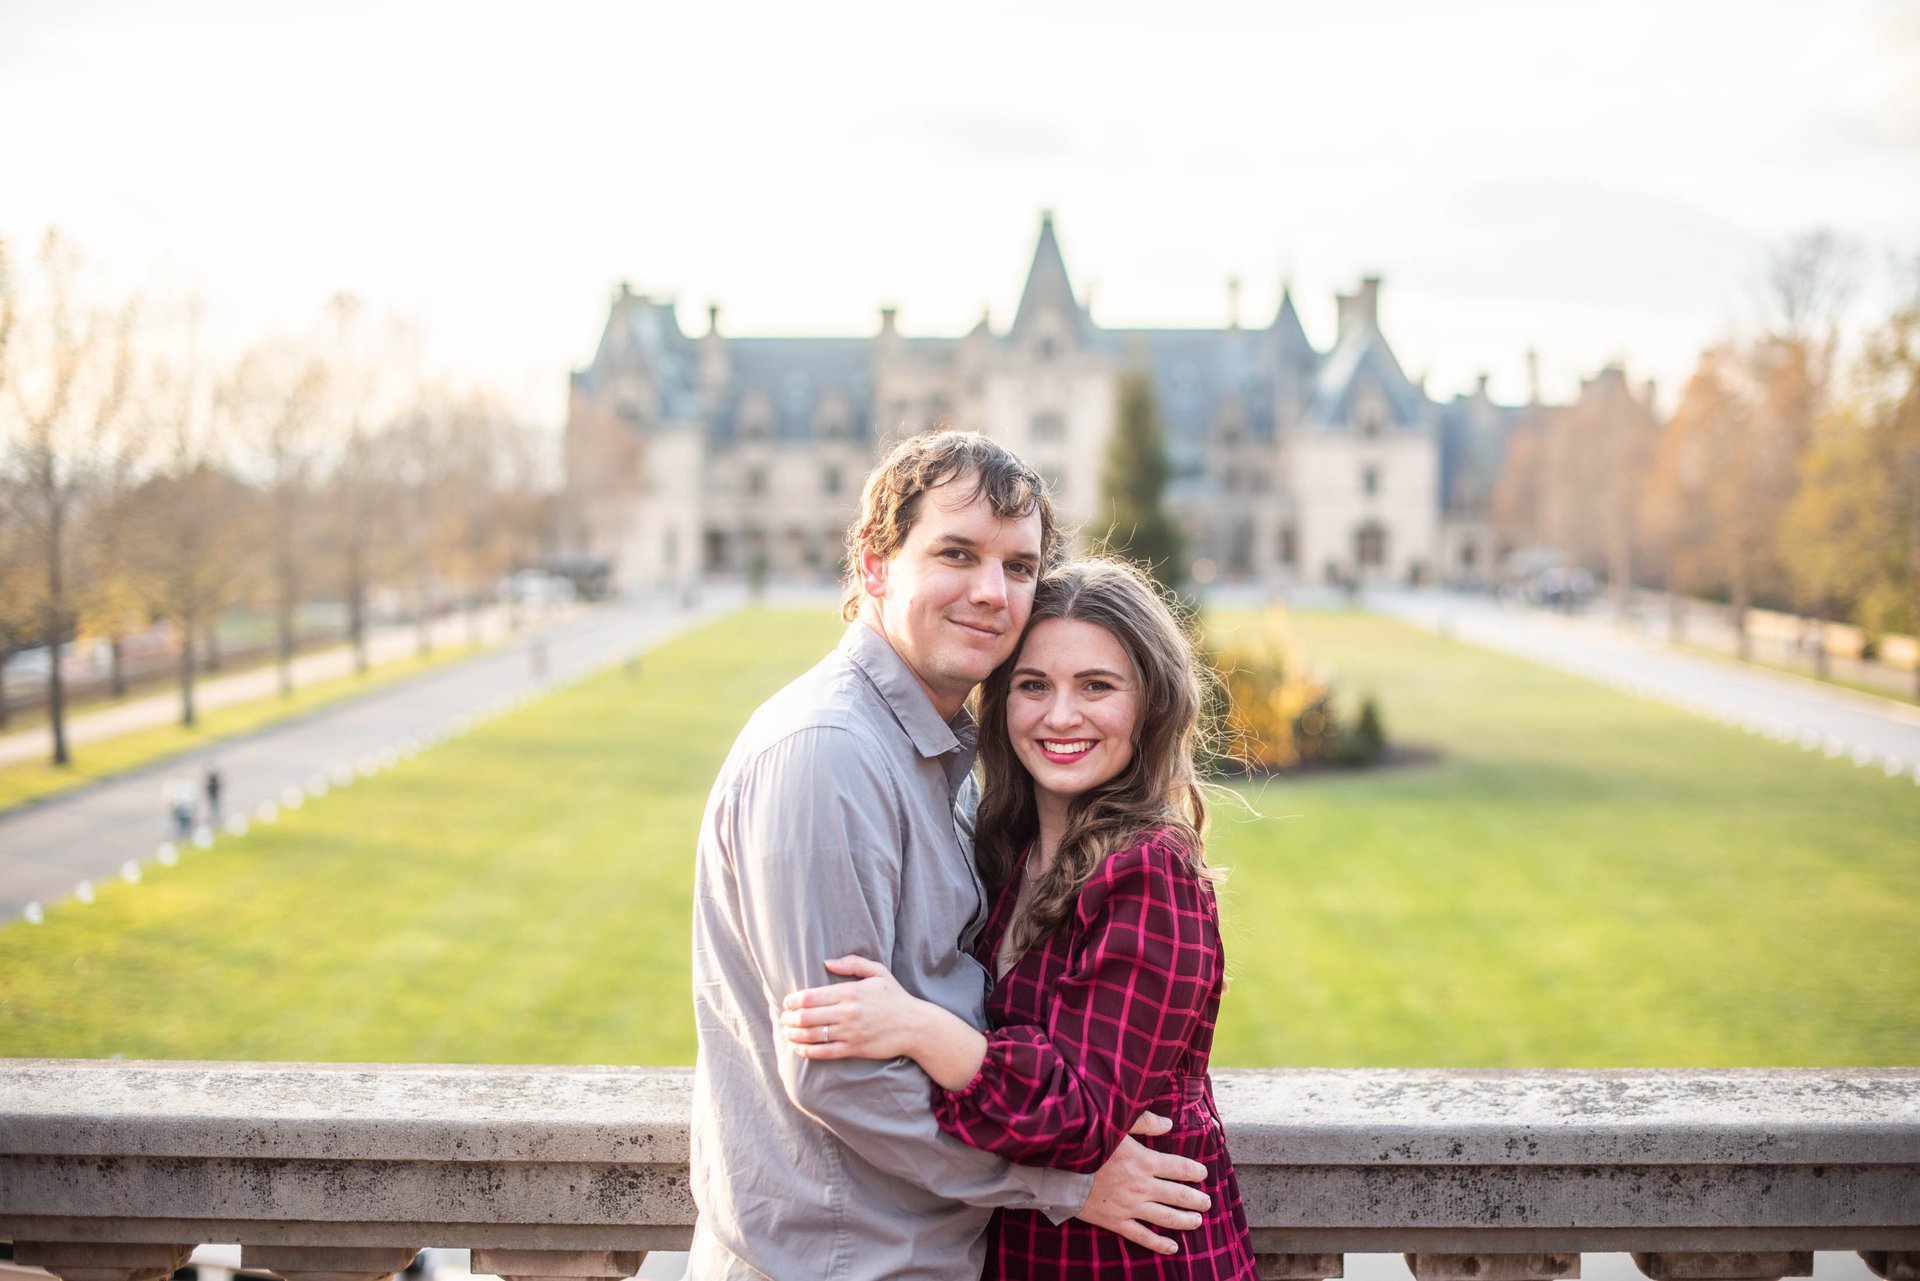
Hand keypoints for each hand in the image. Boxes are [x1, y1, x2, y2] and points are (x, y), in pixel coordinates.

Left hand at [781, 955, 925, 1061]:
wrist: (915, 1026)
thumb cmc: (895, 997)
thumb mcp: (878, 972)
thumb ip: (852, 963)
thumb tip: (826, 962)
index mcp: (850, 992)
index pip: (810, 996)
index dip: (792, 1000)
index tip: (787, 1002)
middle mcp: (847, 1012)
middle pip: (806, 1016)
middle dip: (789, 1018)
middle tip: (783, 1018)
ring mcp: (850, 1032)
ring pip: (812, 1035)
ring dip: (793, 1035)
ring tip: (786, 1033)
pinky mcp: (854, 1049)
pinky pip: (823, 1052)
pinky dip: (806, 1051)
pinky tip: (798, 1049)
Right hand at [1075, 1134, 1209, 1255]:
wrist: (1060, 1170)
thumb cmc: (1088, 1144)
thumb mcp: (1116, 1125)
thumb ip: (1145, 1122)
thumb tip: (1169, 1124)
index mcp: (1145, 1161)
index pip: (1180, 1168)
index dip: (1195, 1171)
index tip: (1203, 1173)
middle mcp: (1142, 1186)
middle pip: (1178, 1195)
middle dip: (1196, 1199)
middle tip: (1207, 1202)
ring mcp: (1130, 1206)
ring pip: (1166, 1217)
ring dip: (1185, 1220)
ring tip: (1197, 1221)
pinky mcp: (1116, 1221)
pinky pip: (1142, 1236)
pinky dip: (1159, 1244)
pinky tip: (1173, 1247)